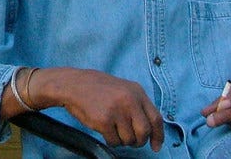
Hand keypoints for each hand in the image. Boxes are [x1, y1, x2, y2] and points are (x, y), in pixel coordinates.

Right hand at [29, 67, 163, 151]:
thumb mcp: (122, 89)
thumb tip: (151, 130)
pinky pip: (114, 141)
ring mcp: (116, 110)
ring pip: (129, 139)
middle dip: (138, 141)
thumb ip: (137, 104)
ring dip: (121, 140)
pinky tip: (103, 130)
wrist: (72, 84)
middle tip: (130, 140)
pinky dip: (110, 140)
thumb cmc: (97, 88)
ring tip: (112, 130)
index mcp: (136, 91)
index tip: (156, 146)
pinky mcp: (104, 120)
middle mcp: (129, 100)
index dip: (158, 135)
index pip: (156, 118)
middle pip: (144, 132)